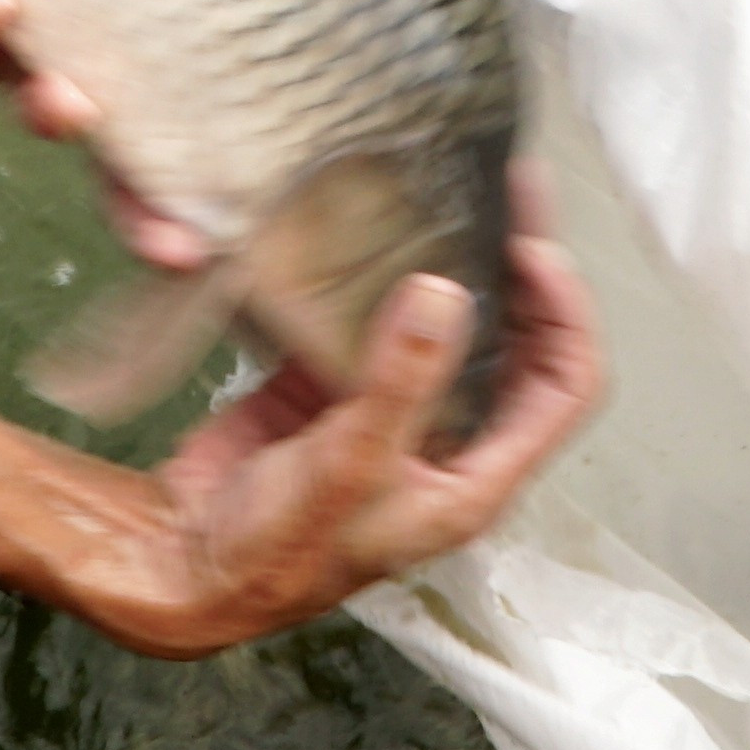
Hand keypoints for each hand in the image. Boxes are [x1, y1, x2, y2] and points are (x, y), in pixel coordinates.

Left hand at [0, 0, 208, 272]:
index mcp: (142, 52)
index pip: (181, 138)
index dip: (198, 198)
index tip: (216, 246)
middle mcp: (89, 63)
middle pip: (118, 158)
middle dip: (141, 206)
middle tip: (169, 242)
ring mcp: (23, 47)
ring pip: (36, 105)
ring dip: (54, 114)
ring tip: (68, 102)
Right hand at [77, 180, 602, 655]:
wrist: (184, 559)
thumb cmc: (280, 548)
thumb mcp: (351, 464)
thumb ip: (401, 380)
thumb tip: (447, 294)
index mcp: (477, 474)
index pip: (564, 384)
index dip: (565, 315)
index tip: (532, 251)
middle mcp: (448, 437)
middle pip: (518, 341)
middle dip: (522, 268)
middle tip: (512, 192)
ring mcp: (393, 407)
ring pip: (450, 322)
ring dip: (456, 261)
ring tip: (455, 189)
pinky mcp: (336, 384)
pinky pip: (374, 318)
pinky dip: (377, 274)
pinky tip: (369, 223)